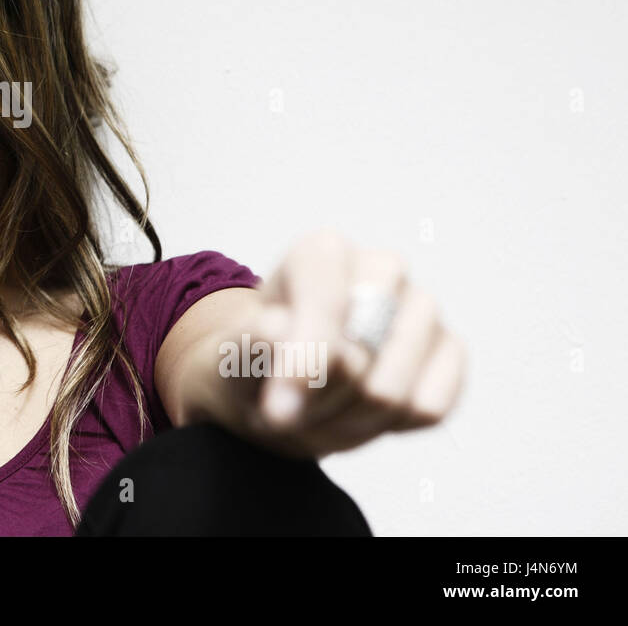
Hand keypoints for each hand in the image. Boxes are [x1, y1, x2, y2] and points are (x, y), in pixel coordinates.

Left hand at [202, 229, 466, 458]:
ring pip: (392, 390)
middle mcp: (381, 268)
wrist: (279, 384)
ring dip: (347, 421)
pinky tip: (360, 412)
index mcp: (321, 252)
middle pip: (362, 355)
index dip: (305, 362)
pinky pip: (429, 406)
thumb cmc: (254, 360)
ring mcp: (421, 307)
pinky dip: (390, 428)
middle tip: (288, 409)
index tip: (277, 410)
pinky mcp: (449, 349)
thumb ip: (250, 344)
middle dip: (320, 397)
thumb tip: (277, 331)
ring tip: (319, 411)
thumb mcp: (231, 355)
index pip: (326, 302)